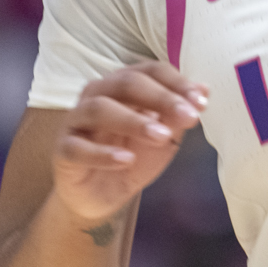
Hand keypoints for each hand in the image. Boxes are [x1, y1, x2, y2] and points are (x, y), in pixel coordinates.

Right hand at [54, 62, 208, 232]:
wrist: (102, 196)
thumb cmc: (133, 157)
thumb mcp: (163, 139)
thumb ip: (177, 115)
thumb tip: (203, 90)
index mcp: (123, 85)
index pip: (149, 71)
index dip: (176, 82)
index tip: (201, 101)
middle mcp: (97, 95)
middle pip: (126, 84)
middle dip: (161, 98)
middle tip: (189, 116)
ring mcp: (77, 121)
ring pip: (99, 109)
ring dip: (133, 121)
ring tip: (161, 137)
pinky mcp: (63, 149)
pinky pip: (78, 147)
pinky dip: (102, 153)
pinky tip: (125, 160)